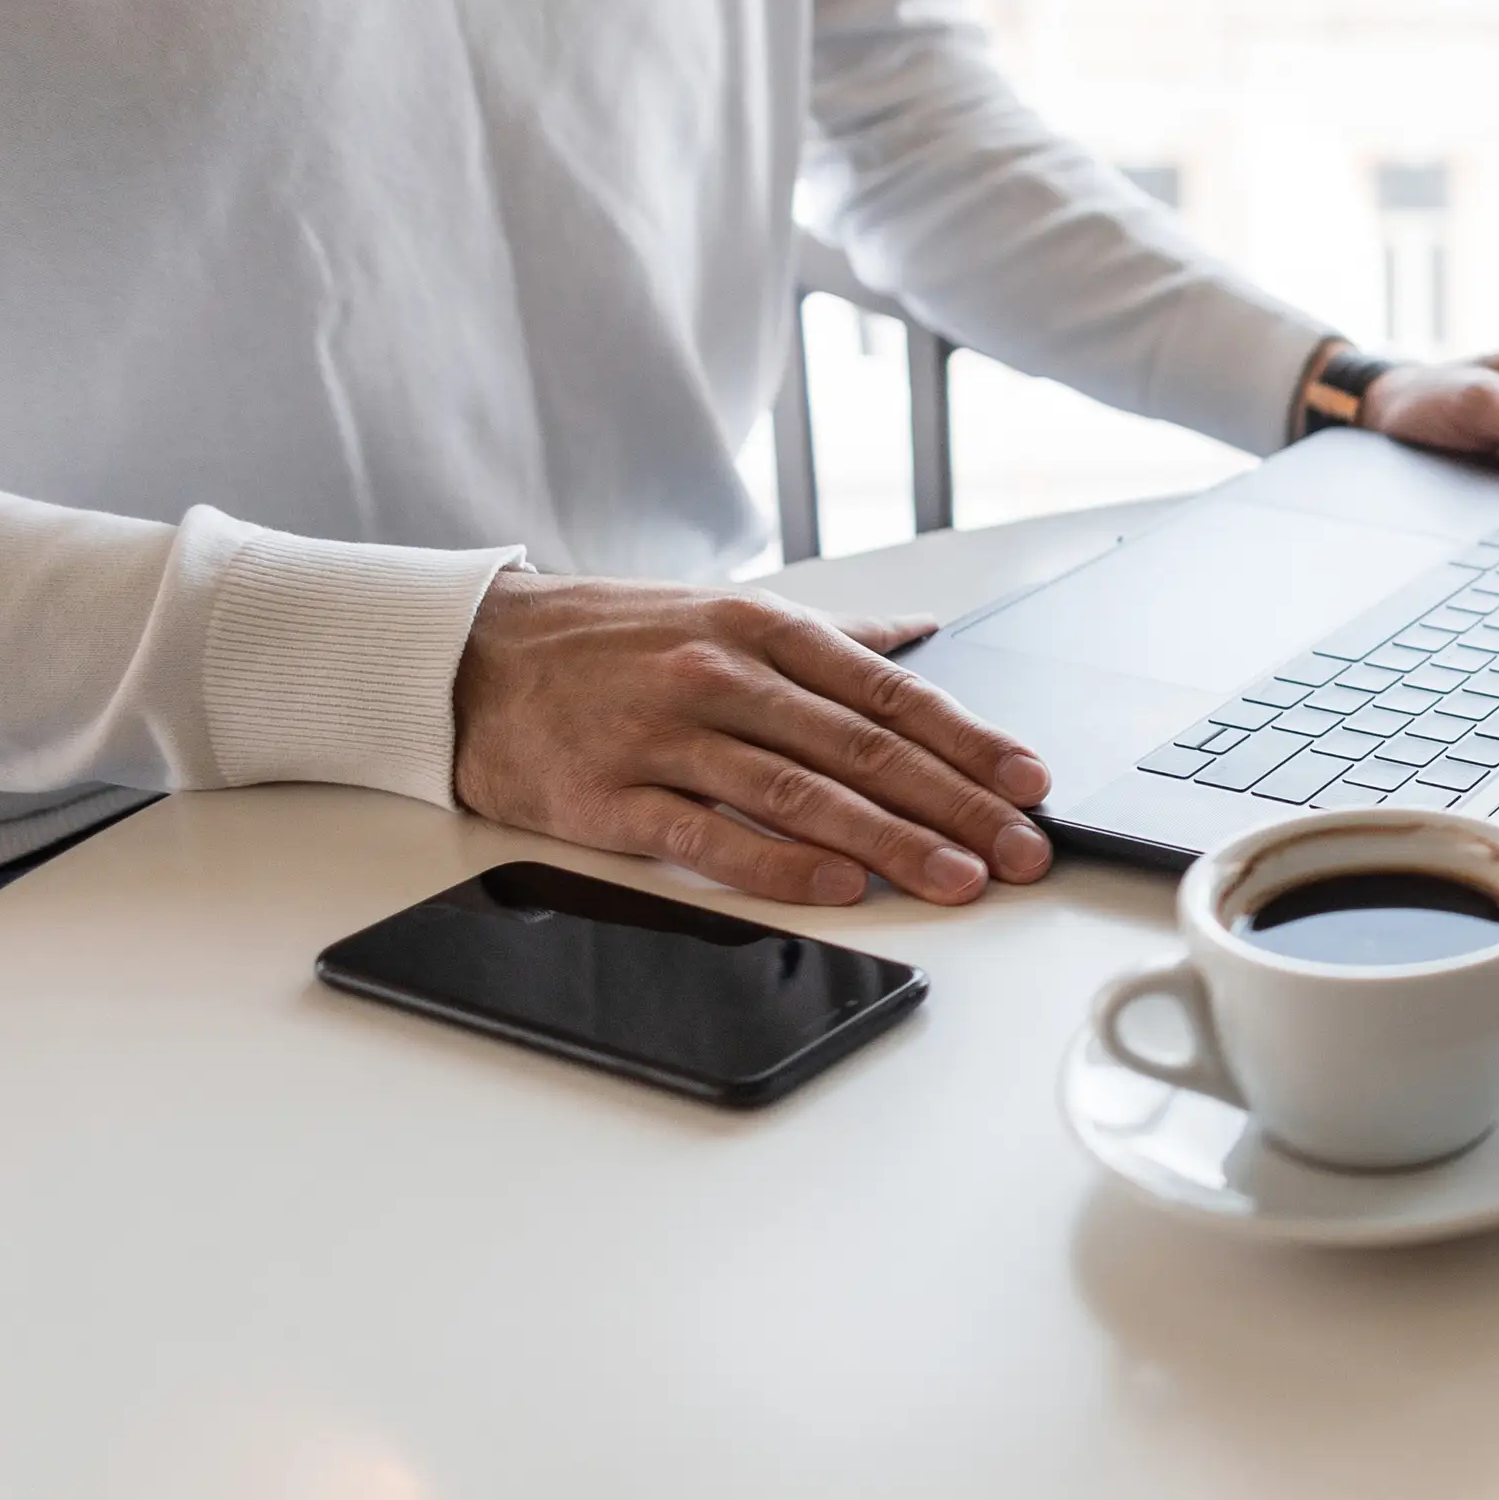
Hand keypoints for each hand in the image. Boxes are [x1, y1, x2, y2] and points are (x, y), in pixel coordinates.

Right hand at [451, 572, 1055, 906]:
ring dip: (888, 842)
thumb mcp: (725, 610)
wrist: (468, 654)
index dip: (969, 739)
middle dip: (955, 803)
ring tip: (958, 879)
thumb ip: (831, 635)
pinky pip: (706, 836)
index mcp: (761, 629)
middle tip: (1022, 850)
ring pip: (798, 793)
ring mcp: (664, 736)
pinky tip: (839, 888)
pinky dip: (777, 865)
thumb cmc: (610, 638)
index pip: (890, 691)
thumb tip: (923, 636)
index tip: (1030, 781)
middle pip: (861, 747)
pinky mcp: (608, 796)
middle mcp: (721, 677)